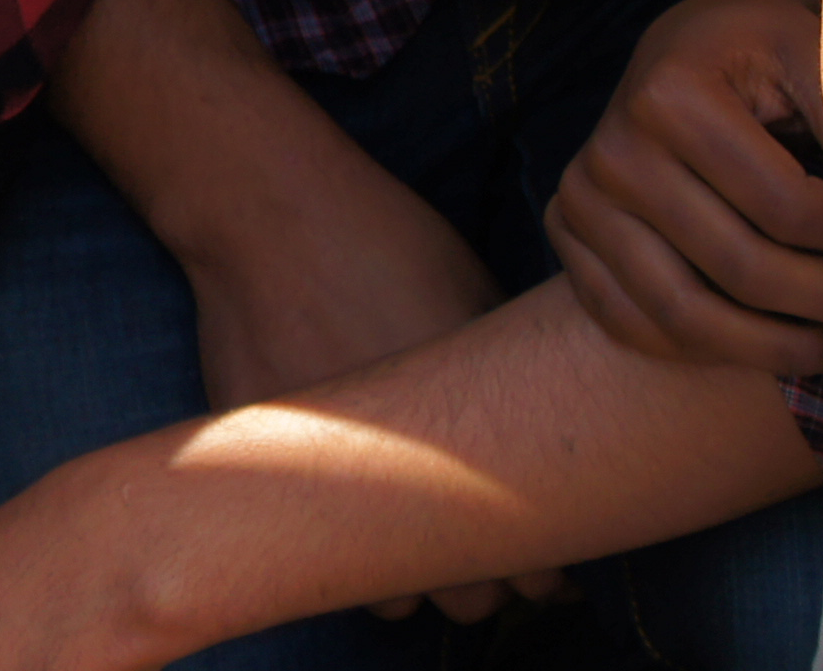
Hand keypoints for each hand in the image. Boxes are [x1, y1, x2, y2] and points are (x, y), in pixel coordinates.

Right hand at [167, 124, 568, 626]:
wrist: (272, 218)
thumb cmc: (389, 246)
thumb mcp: (481, 305)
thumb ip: (515, 389)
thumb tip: (552, 434)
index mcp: (476, 452)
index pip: (538, 573)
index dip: (549, 570)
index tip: (550, 557)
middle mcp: (408, 491)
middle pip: (472, 605)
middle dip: (487, 582)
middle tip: (488, 541)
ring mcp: (334, 494)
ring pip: (392, 599)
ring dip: (411, 576)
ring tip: (413, 523)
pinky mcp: (270, 480)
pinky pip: (316, 550)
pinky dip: (340, 542)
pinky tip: (352, 497)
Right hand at [544, 0, 822, 375]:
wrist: (690, 36)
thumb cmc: (766, 41)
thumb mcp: (817, 52)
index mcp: (670, 94)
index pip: (789, 209)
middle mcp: (609, 150)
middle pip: (743, 271)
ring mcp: (579, 199)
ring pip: (689, 318)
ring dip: (787, 347)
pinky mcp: (567, 234)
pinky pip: (640, 327)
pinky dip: (719, 353)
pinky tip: (788, 344)